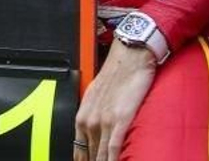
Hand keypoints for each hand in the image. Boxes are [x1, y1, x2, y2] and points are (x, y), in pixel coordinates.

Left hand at [74, 38, 157, 160]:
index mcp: (82, 116)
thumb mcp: (95, 97)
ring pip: (100, 156)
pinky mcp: (119, 120)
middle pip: (90, 156)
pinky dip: (113, 160)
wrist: (129, 58)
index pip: (79, 151)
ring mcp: (104, 122)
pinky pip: (114, 148)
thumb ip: (93, 116)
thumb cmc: (115, 74)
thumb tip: (94, 133)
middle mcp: (89, 121)